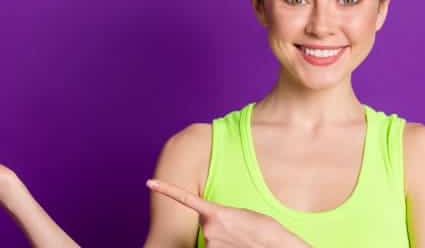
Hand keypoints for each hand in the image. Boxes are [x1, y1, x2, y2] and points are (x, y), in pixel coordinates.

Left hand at [146, 179, 309, 247]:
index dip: (166, 189)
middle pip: (205, 227)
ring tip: (240, 241)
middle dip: (216, 229)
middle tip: (236, 232)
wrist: (275, 244)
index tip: (150, 182)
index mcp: (215, 211)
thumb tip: (211, 225)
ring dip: (222, 242)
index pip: (186, 198)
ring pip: (210, 242)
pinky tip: (236, 245)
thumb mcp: (240, 215)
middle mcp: (208, 228)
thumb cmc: (262, 229)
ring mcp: (209, 244)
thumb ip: (221, 217)